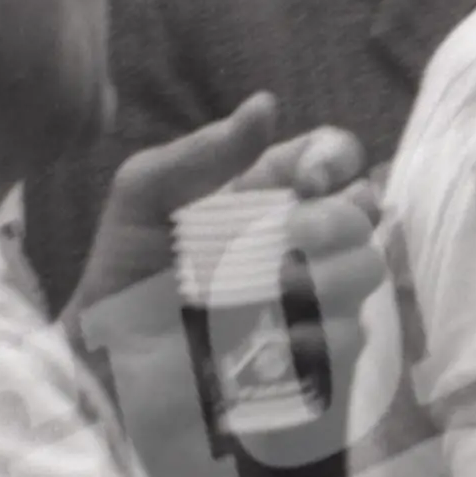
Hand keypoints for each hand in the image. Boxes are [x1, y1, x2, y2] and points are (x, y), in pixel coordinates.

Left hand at [62, 93, 373, 336]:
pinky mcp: (318, 356)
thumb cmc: (122, 280)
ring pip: (366, 270)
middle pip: (365, 210)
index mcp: (268, 194)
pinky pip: (349, 336)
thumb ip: (199, 153)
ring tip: (269, 297)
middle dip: (336, 221)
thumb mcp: (142, 201)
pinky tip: (267, 344)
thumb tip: (266, 104)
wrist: (108, 372)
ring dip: (323, 279)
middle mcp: (302, 241)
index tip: (307, 185)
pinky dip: (311, 337)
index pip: (335, 156)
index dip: (335, 160)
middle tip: (293, 240)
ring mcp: (315, 299)